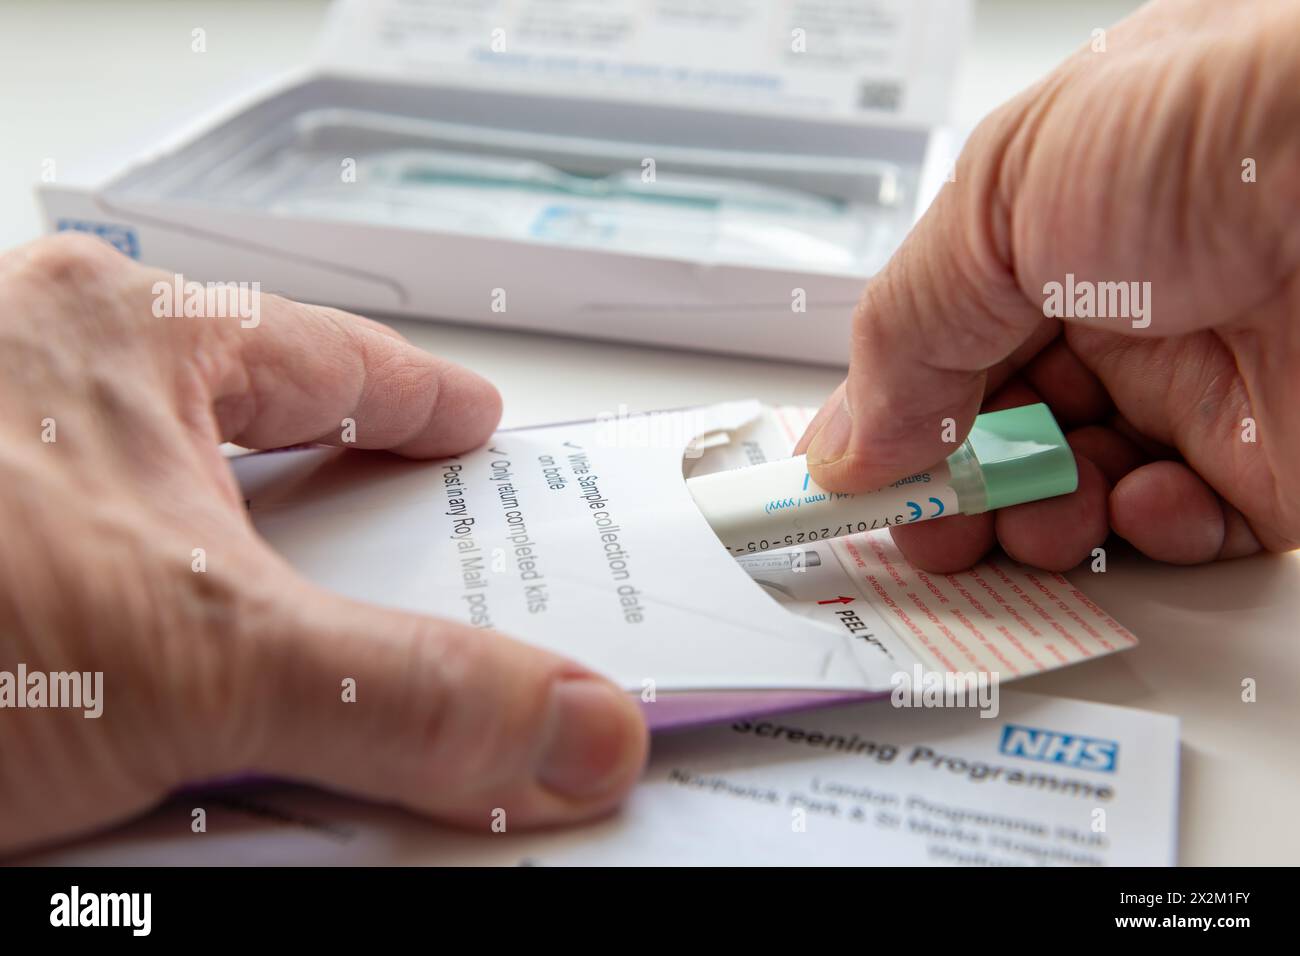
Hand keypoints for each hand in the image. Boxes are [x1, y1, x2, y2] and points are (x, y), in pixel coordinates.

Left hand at [0, 235, 645, 853]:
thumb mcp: (202, 656)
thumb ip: (405, 696)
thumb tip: (570, 725)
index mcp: (114, 336)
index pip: (331, 357)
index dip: (424, 400)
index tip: (474, 421)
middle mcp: (43, 382)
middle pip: (256, 440)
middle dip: (342, 507)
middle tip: (423, 555)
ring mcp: (0, 472)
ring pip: (172, 529)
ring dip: (247, 599)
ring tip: (313, 656)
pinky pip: (110, 598)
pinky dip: (169, 658)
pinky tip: (189, 725)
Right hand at [798, 0, 1299, 571]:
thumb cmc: (1225, 126)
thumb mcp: (1002, 200)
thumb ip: (906, 331)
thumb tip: (846, 441)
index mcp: (1054, 224)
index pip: (946, 343)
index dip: (894, 411)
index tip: (850, 476)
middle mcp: (1126, 304)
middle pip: (1003, 429)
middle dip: (954, 486)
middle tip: (922, 523)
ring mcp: (1201, 383)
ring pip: (1077, 492)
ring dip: (1036, 520)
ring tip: (1029, 517)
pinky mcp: (1274, 461)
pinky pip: (1181, 531)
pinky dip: (1144, 537)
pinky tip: (1140, 503)